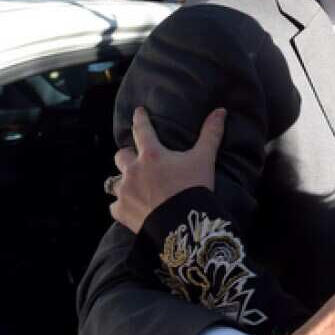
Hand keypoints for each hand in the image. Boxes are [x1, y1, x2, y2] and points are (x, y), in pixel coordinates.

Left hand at [108, 106, 225, 232]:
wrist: (183, 223)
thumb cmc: (193, 188)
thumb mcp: (204, 159)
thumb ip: (211, 134)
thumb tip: (220, 111)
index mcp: (151, 155)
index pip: (141, 130)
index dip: (140, 119)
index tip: (138, 112)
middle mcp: (133, 170)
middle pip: (121, 155)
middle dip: (128, 156)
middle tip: (136, 159)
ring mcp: (125, 192)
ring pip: (113, 181)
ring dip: (122, 182)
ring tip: (130, 186)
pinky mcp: (122, 211)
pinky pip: (114, 206)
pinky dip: (121, 206)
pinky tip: (129, 208)